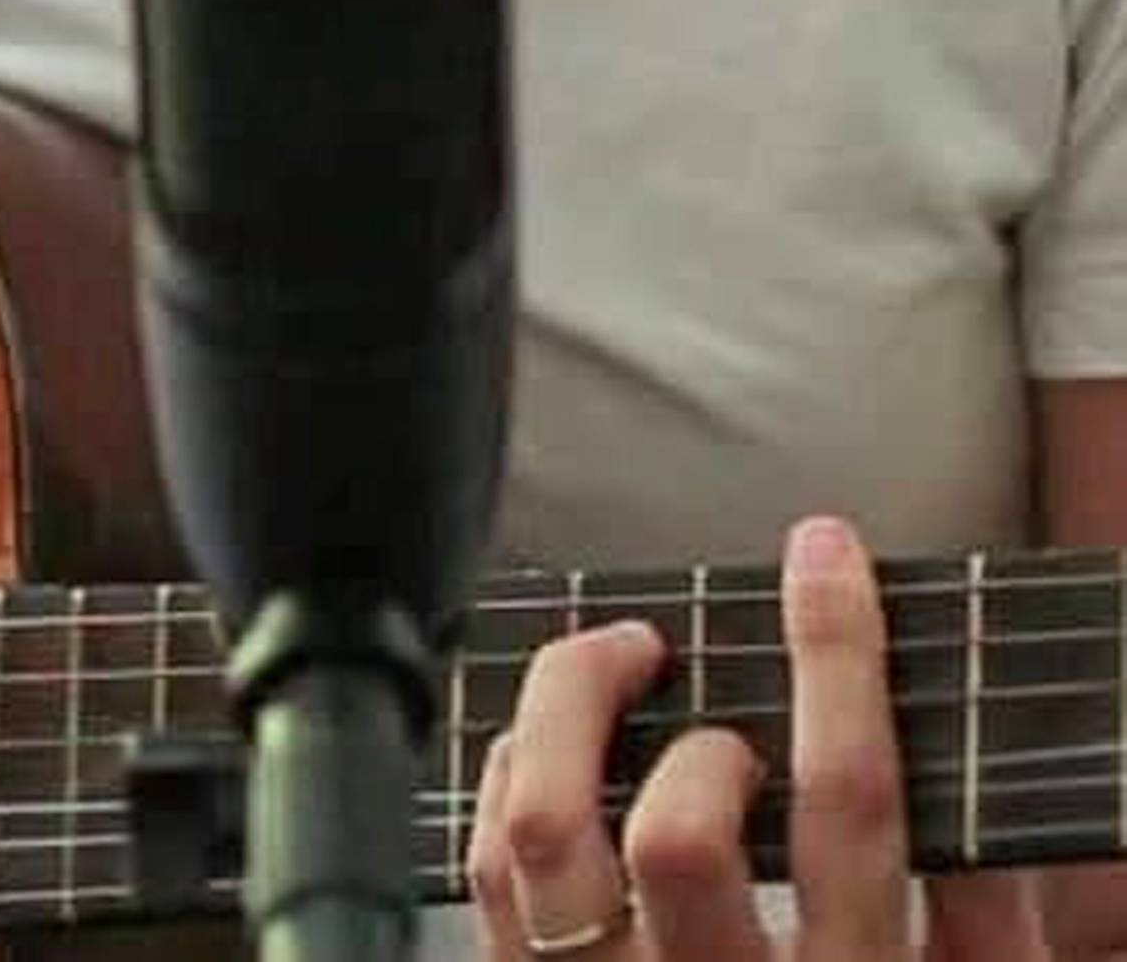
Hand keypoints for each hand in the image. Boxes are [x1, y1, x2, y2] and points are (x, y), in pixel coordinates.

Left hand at [466, 517, 1045, 961]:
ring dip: (564, 716)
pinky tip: (553, 745)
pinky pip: (484, 867)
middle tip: (678, 657)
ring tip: (609, 670)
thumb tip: (992, 795)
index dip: (836, 655)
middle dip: (687, 722)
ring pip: (543, 835)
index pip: (848, 804)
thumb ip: (991, 926)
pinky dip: (509, 772)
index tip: (827, 553)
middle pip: (676, 828)